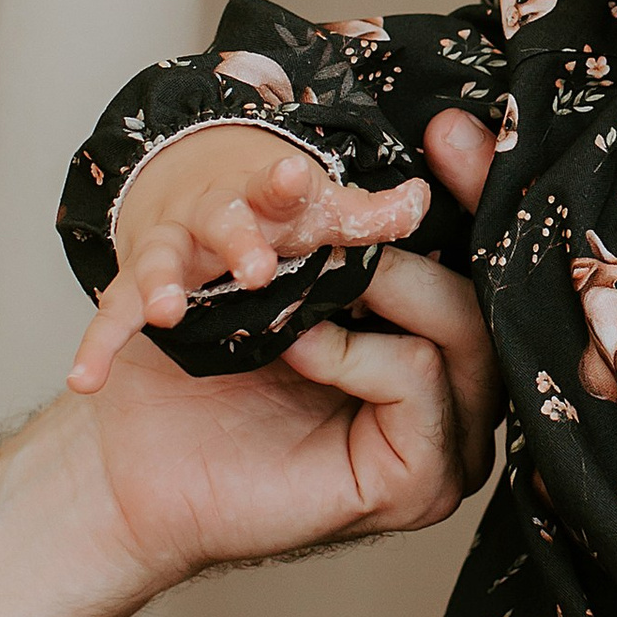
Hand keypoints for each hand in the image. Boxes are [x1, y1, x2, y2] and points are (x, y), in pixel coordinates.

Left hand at [59, 110, 505, 599]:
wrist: (130, 465)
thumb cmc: (198, 369)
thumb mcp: (277, 269)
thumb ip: (340, 229)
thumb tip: (407, 153)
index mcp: (434, 337)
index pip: (485, 259)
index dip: (478, 188)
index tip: (447, 132)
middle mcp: (457, 392)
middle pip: (486, 292)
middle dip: (421, 234)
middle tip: (346, 212)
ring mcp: (449, 444)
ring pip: (465, 332)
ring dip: (382, 289)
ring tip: (302, 283)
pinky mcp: (421, 484)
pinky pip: (420, 384)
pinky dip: (358, 355)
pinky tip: (298, 349)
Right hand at [70, 127, 431, 395]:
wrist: (182, 263)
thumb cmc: (272, 239)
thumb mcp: (318, 227)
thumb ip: (367, 222)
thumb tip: (421, 201)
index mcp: (272, 204)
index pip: (287, 188)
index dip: (293, 185)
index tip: (304, 177)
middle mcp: (218, 223)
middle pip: (227, 220)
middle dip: (238, 239)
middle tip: (257, 266)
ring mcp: (171, 257)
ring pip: (163, 262)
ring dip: (163, 283)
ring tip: (169, 309)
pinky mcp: (131, 296)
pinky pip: (110, 320)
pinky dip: (97, 346)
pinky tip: (85, 377)